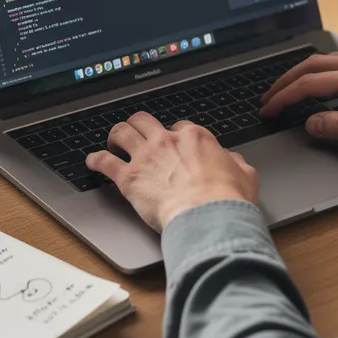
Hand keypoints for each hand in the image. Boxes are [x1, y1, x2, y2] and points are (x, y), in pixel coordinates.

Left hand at [86, 112, 258, 231]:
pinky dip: (96, 159)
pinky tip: (92, 161)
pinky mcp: (129, 178)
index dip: (174, 135)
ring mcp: (146, 157)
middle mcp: (167, 141)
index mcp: (195, 138)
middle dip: (139, 125)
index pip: (179, 127)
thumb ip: (235, 163)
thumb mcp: (245, 175)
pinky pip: (105, 162)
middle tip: (137, 134)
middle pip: (145, 120)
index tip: (172, 143)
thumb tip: (233, 160)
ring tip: (113, 142)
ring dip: (115, 135)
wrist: (208, 216)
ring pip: (121, 132)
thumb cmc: (227, 198)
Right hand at [260, 55, 337, 146]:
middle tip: (268, 98)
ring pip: (326, 61)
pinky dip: (321, 71)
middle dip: (286, 81)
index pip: (309, 85)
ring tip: (289, 89)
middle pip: (312, 66)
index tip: (268, 109)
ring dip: (302, 73)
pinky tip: (325, 84)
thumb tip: (312, 123)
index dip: (284, 97)